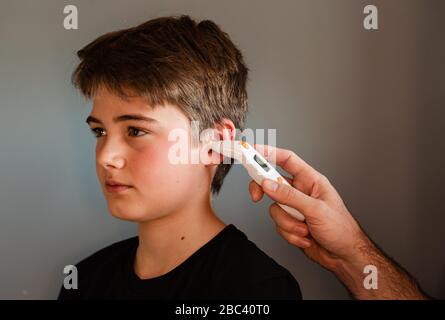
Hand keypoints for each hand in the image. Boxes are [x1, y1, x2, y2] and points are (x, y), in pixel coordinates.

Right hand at [249, 144, 364, 270]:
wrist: (344, 255)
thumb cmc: (341, 229)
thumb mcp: (316, 209)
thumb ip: (290, 196)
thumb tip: (269, 184)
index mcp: (311, 181)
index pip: (287, 160)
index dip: (269, 153)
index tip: (253, 151)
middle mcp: (301, 192)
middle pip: (273, 183)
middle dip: (266, 192)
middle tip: (257, 195)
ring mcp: (295, 208)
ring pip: (275, 209)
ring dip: (288, 223)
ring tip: (304, 228)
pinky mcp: (291, 223)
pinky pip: (278, 225)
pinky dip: (290, 234)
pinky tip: (305, 237)